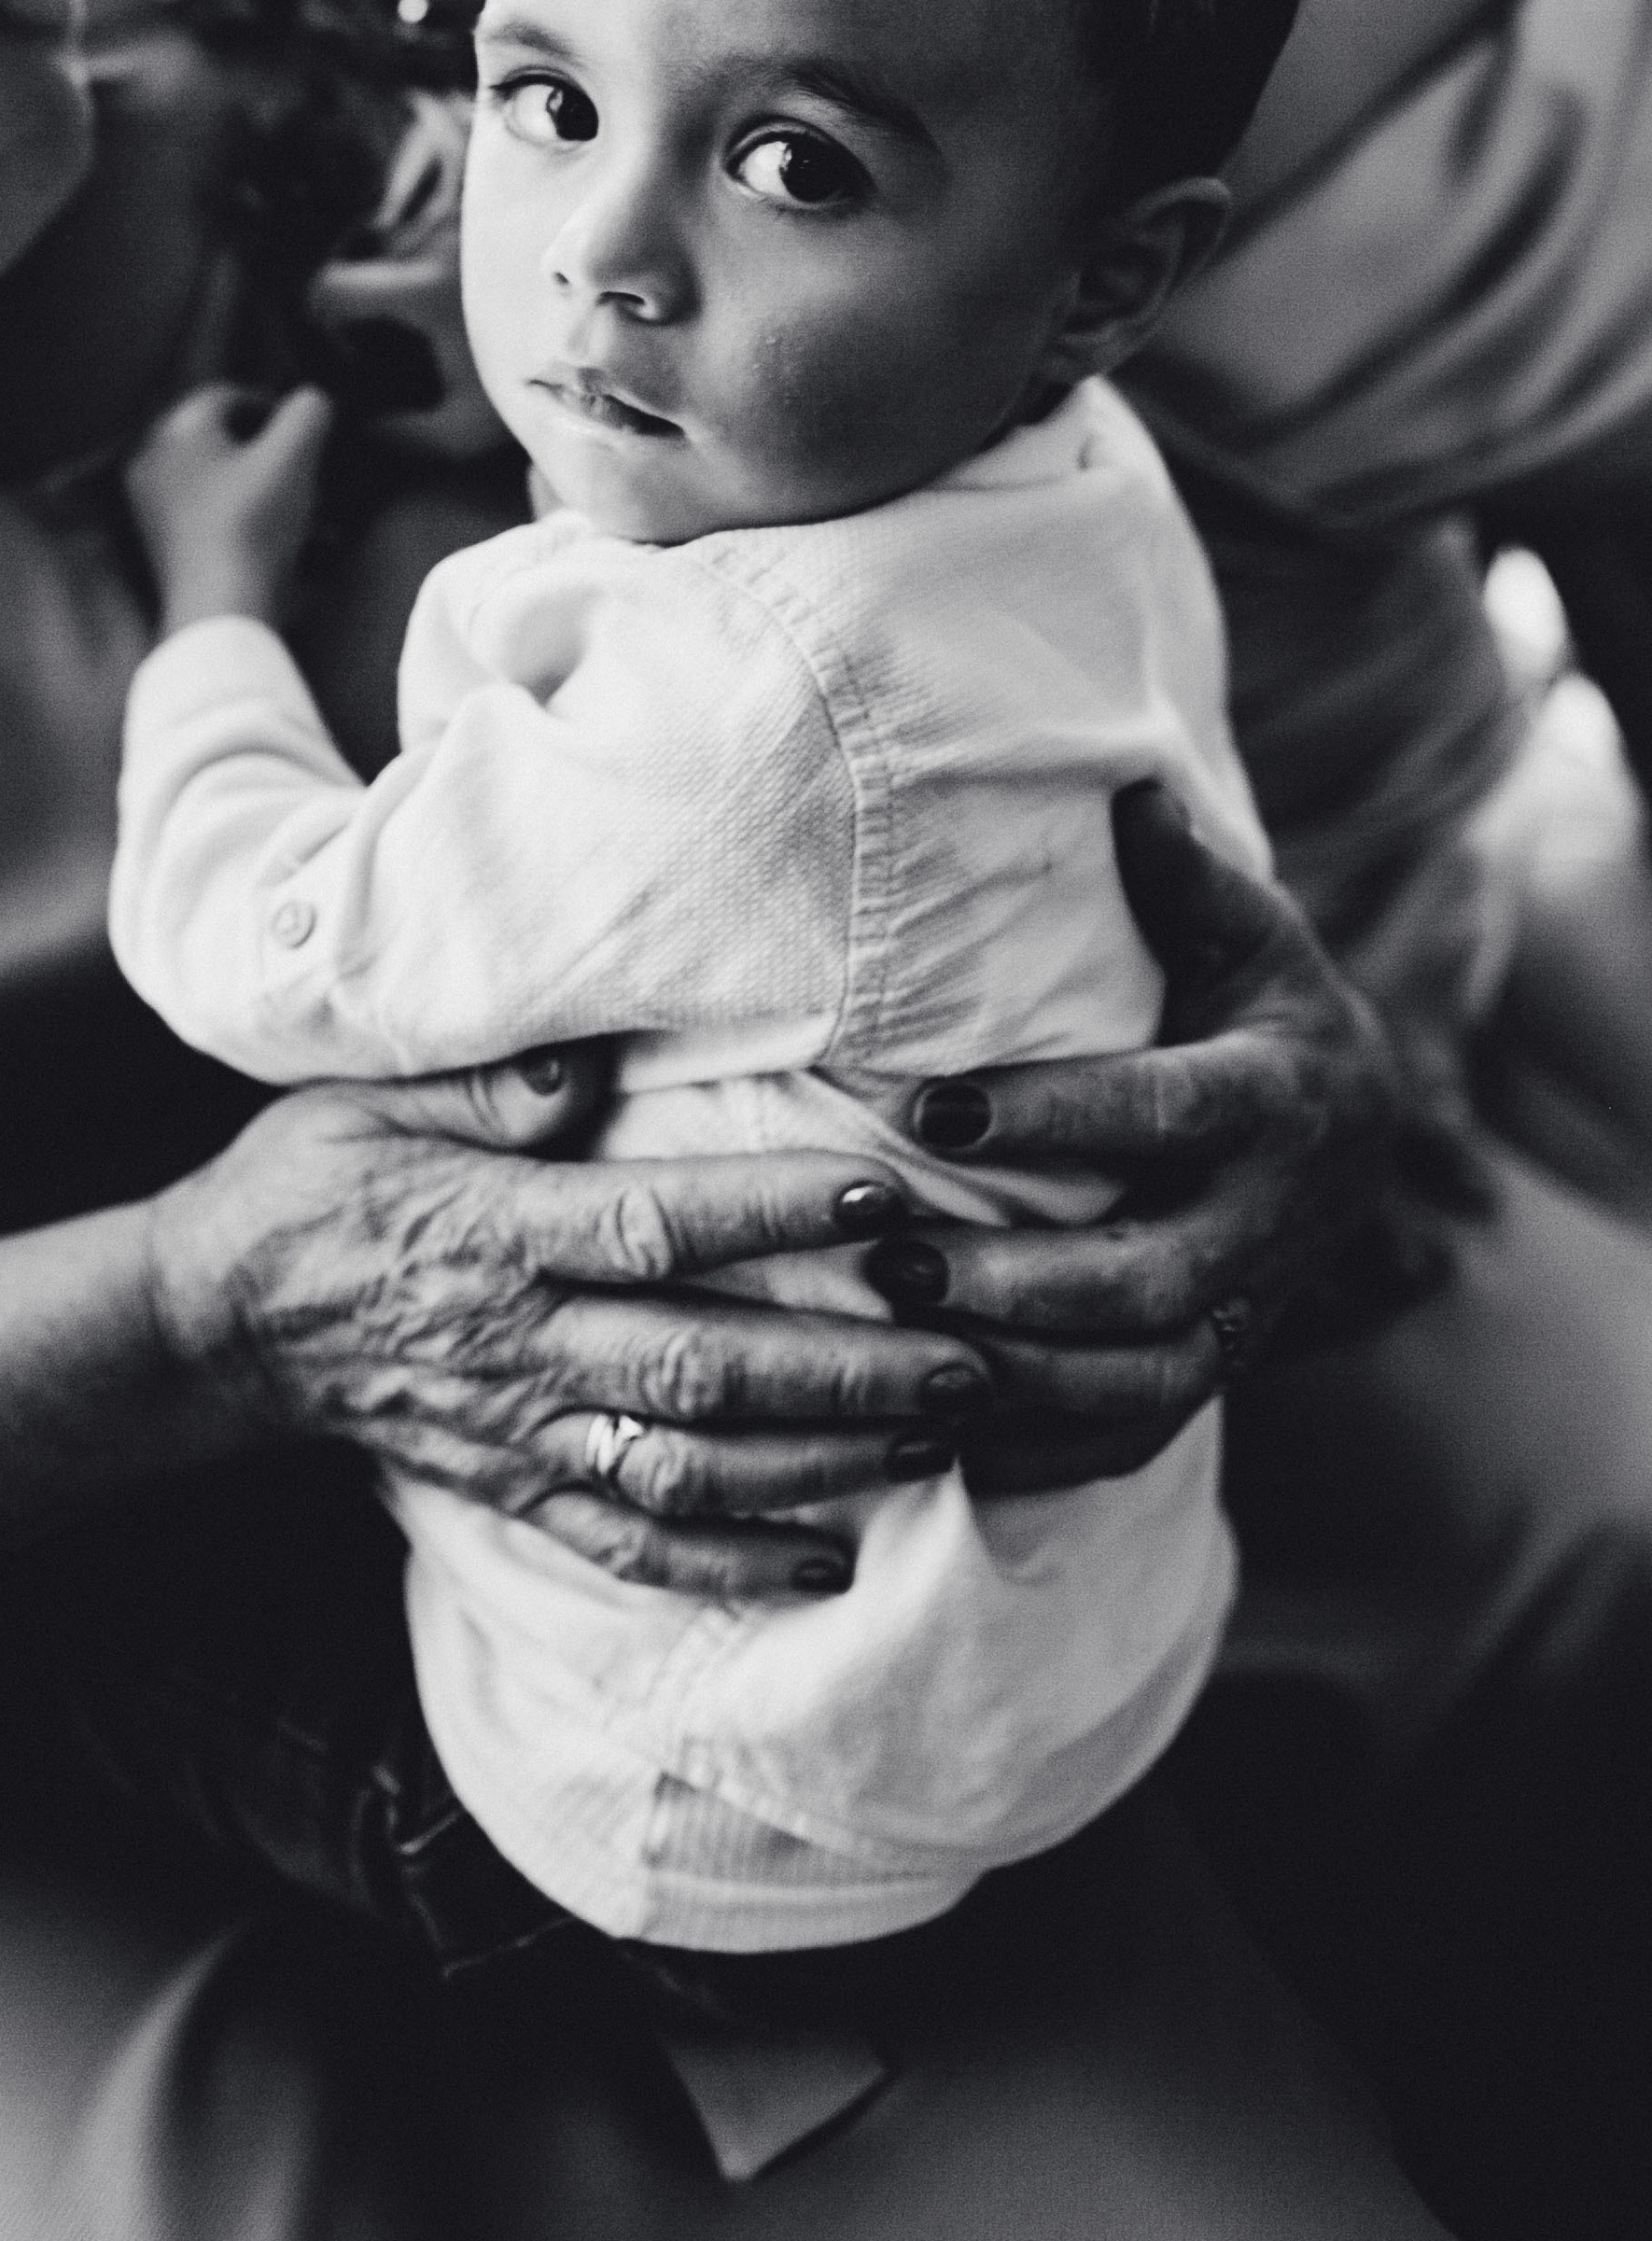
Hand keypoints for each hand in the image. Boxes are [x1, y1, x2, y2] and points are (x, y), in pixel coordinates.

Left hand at [125, 382, 335, 632]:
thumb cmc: (251, 524)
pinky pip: (205, 512)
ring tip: (295, 506)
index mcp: (177, 427)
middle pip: (218, 438)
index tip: (305, 433)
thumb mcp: (294, 455)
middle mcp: (153, 458)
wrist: (218, 609)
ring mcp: (151, 503)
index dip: (272, 407)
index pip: (228, 394)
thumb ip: (307, 413)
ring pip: (214, 477)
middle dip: (264, 449)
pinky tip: (272, 536)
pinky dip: (238, 515)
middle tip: (302, 469)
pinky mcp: (160, 542)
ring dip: (254, 485)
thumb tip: (311, 402)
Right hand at [144, 1047, 994, 1603]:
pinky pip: (631, 1549)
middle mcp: (516, 1343)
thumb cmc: (313, 1182)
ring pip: (686, 1470)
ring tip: (937, 1438)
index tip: (882, 1201)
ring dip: (819, 1462)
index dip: (768, 1216)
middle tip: (973, 1353)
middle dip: (846, 1367)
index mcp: (492, 1232)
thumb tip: (599, 1056)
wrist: (214, 1323)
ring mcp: (518, 1433)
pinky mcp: (514, 1494)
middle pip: (701, 1367)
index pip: (651, 1226)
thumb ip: (493, 1082)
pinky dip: (732, 1568)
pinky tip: (832, 1563)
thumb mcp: (377, 1094)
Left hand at [856, 783, 1402, 1492]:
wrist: (1353, 1129)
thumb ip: (1181, 878)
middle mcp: (1274, 1221)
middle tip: (887, 1260)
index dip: (1049, 1119)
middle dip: (1014, 1281)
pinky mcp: (1215, 1371)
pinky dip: (1036, 1452)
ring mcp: (1250, 1312)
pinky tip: (933, 1439)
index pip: (1162, 1114)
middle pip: (1149, 1280)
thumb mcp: (1244, 932)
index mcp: (1280, 1098)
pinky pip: (1129, 1439)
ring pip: (1139, 1379)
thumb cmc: (1260, 1003)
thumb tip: (1124, 787)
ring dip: (1014, 1376)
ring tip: (891, 1344)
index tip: (926, 1110)